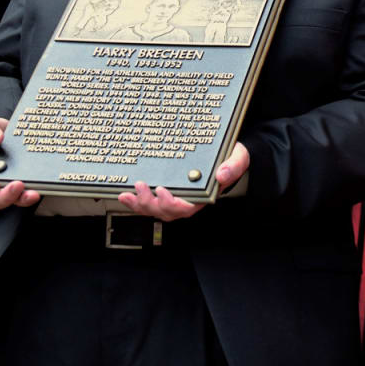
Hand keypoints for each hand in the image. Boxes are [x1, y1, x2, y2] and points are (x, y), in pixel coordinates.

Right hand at [0, 116, 40, 208]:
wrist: (16, 129)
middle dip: (7, 196)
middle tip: (18, 184)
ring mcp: (14, 184)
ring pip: (18, 200)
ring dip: (25, 199)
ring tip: (34, 191)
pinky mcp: (31, 182)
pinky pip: (34, 191)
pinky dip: (40, 190)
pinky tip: (46, 183)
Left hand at [116, 142, 248, 220]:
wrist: (229, 153)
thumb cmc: (233, 158)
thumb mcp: (239, 158)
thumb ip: (233, 167)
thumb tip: (222, 175)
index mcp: (204, 196)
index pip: (187, 208)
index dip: (172, 204)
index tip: (163, 190)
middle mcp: (189, 200)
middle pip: (166, 212)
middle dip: (150, 204)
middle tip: (140, 187)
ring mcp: (177, 197)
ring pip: (155, 210)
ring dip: (139, 205)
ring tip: (125, 195)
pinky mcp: (168, 190)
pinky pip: (151, 202)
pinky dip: (137, 201)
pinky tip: (125, 194)